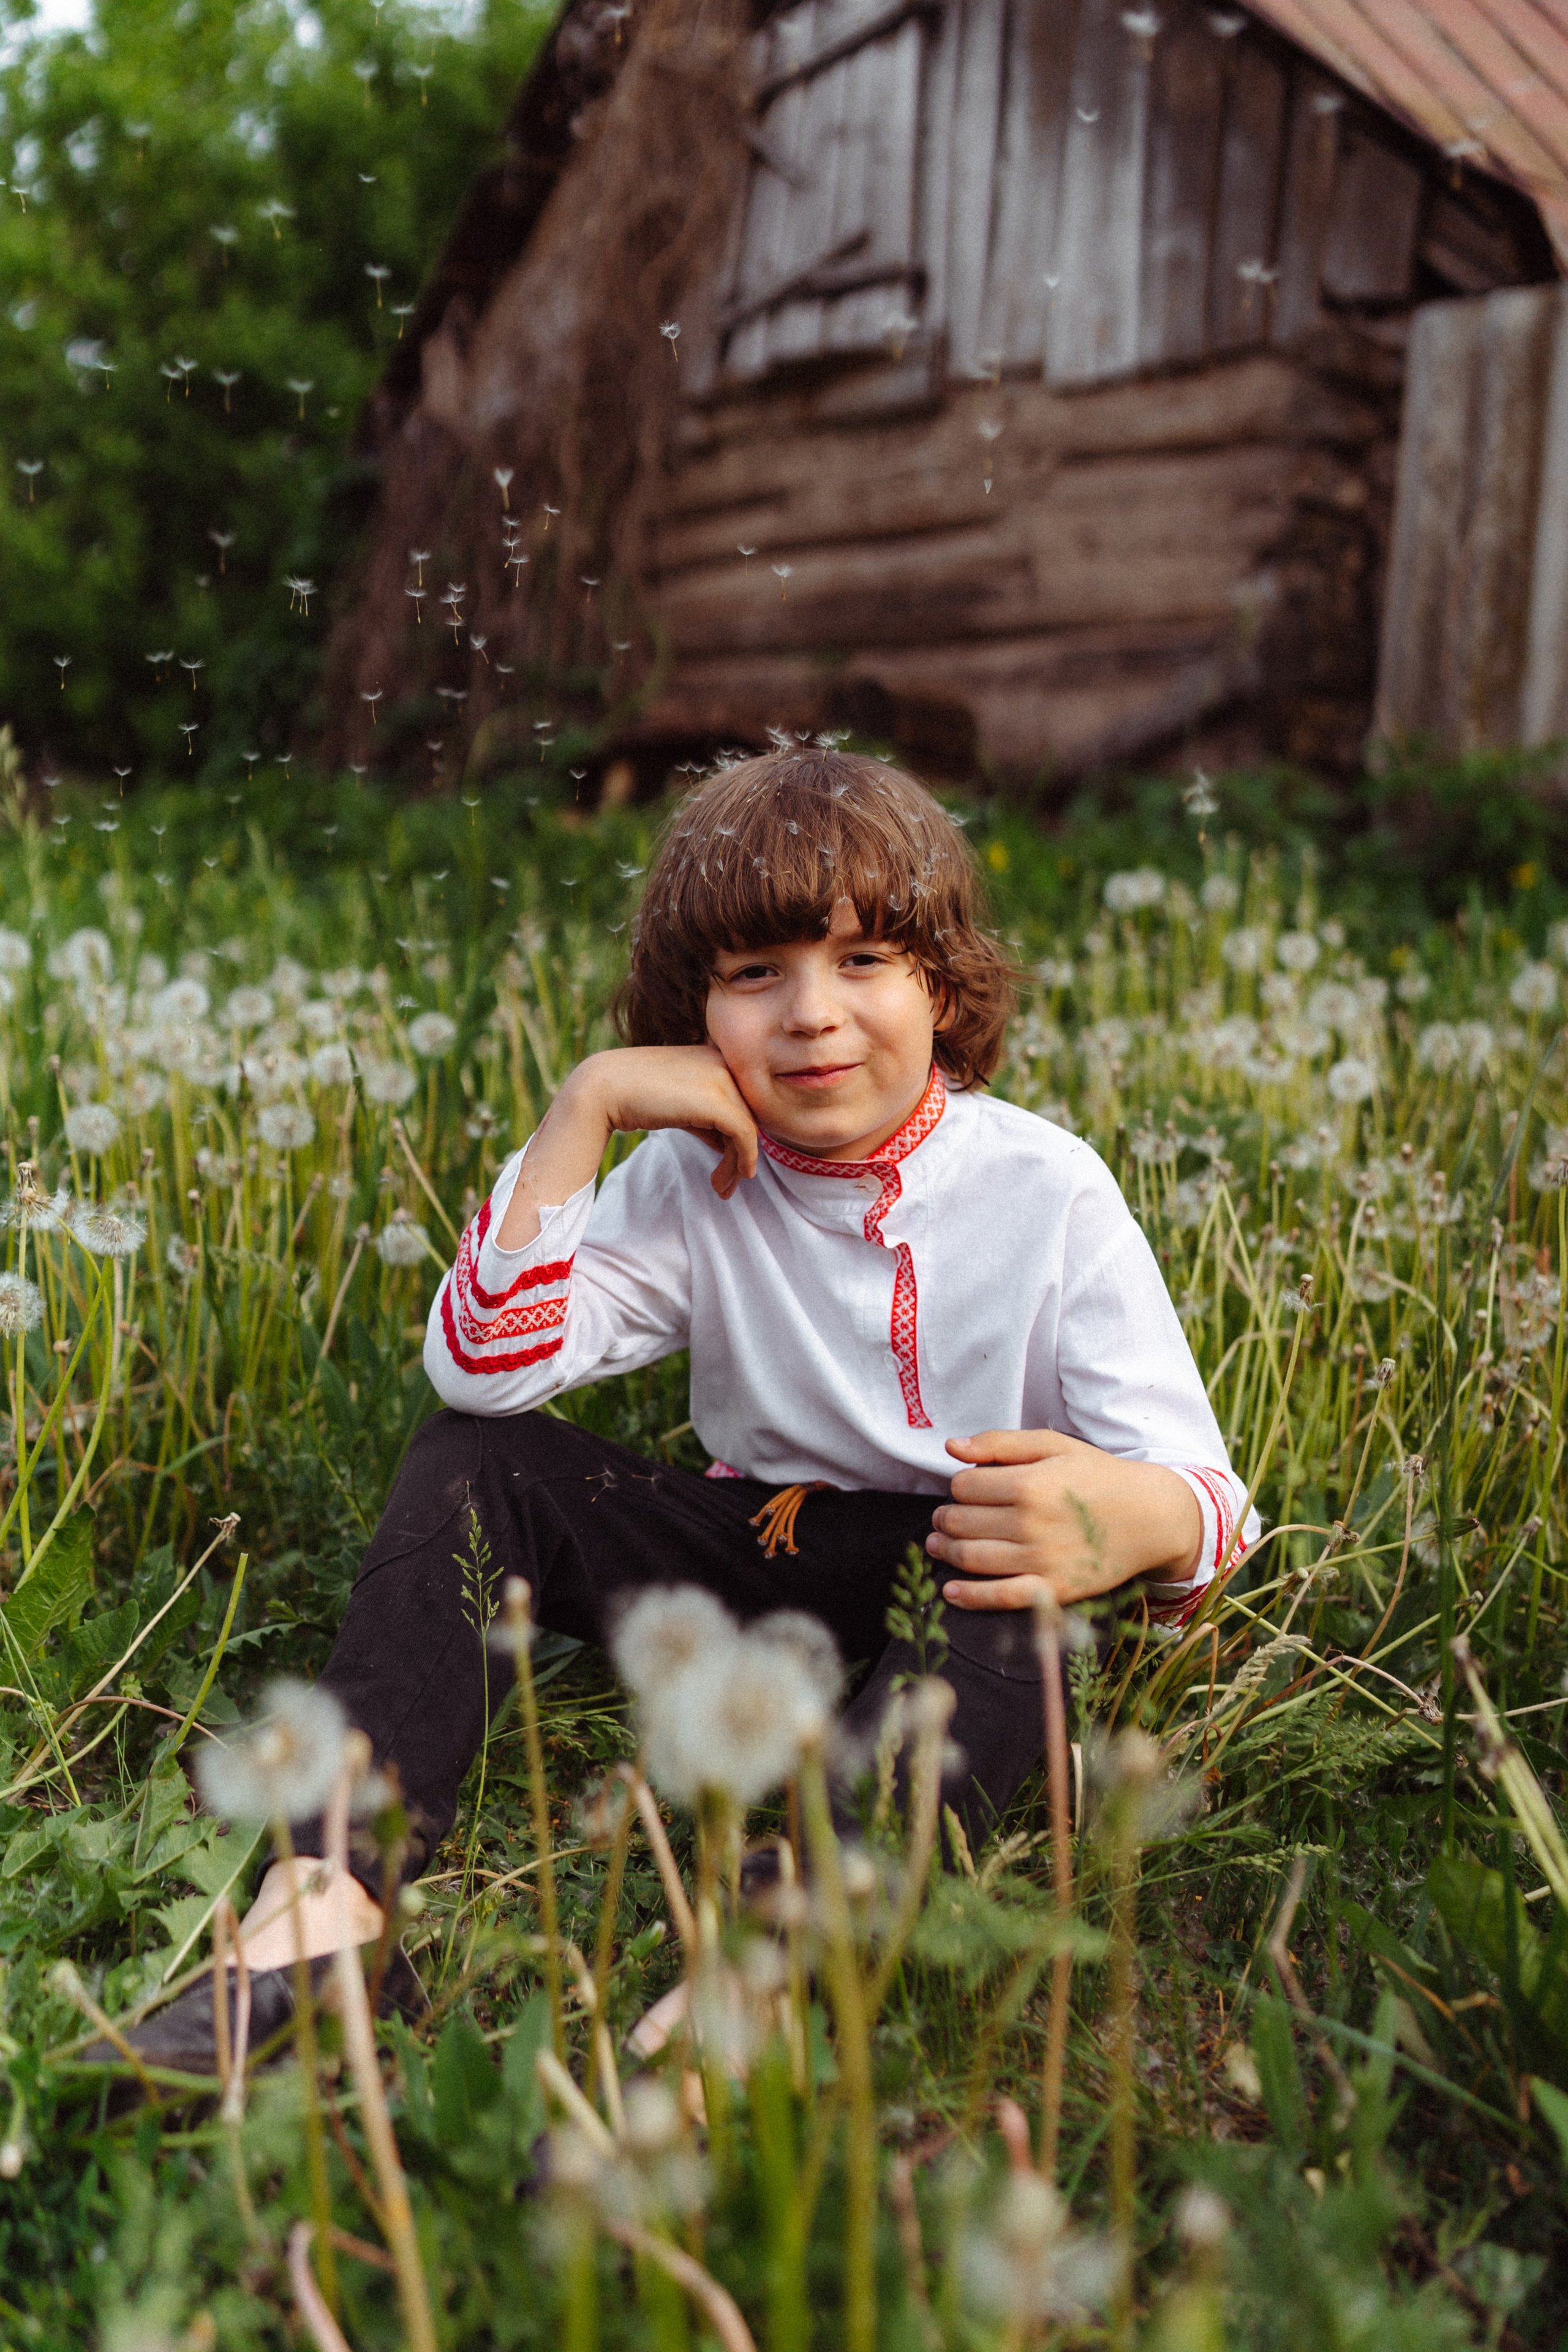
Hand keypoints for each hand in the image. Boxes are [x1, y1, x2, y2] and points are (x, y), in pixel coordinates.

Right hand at [497, 1045, 758, 1246]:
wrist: (603, 1088)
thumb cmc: (635, 1097)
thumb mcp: (679, 1105)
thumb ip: (706, 1118)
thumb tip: (729, 1146)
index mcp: (715, 1057)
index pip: (741, 1102)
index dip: (738, 1137)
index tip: (728, 1166)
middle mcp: (723, 1063)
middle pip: (748, 1116)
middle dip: (741, 1155)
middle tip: (727, 1185)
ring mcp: (722, 1079)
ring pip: (749, 1128)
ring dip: (739, 1165)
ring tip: (722, 1188)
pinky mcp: (717, 1100)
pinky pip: (744, 1135)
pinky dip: (743, 1160)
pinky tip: (726, 1179)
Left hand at [926, 1429, 1203, 1611]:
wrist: (1150, 1516)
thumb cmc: (1099, 1476)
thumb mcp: (1054, 1445)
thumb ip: (1001, 1443)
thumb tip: (952, 1448)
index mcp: (1029, 1484)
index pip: (964, 1487)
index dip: (959, 1487)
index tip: (967, 1489)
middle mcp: (1030, 1523)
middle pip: (961, 1523)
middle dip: (945, 1519)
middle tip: (943, 1519)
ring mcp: (1041, 1559)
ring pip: (971, 1558)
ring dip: (946, 1552)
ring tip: (938, 1545)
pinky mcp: (1053, 1589)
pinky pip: (1000, 1597)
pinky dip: (969, 1597)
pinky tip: (949, 1592)